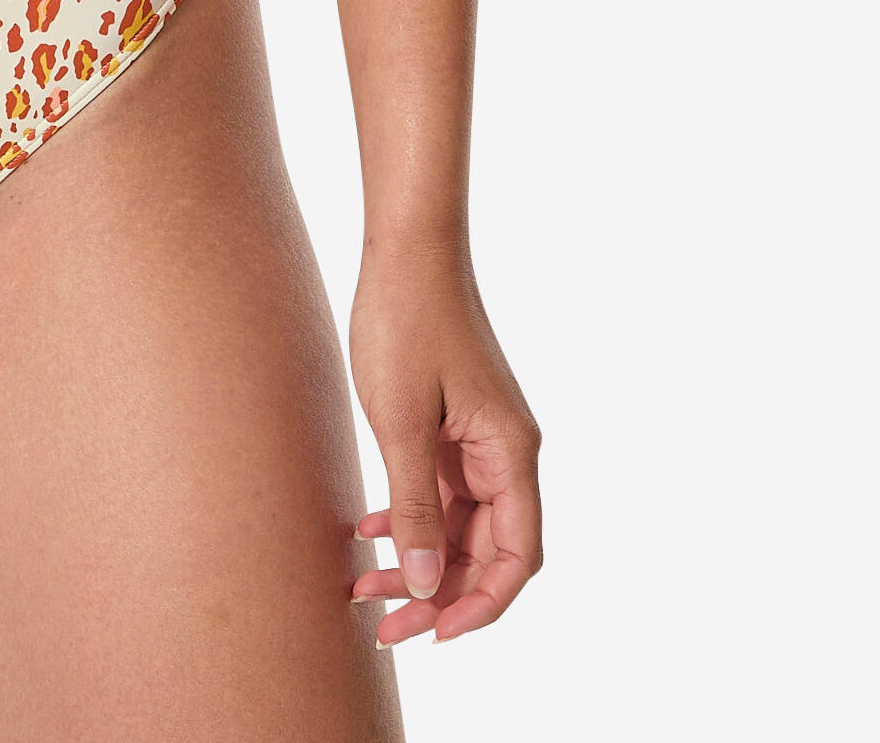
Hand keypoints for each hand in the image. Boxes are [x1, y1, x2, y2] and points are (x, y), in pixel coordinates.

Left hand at [344, 239, 542, 647]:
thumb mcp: (401, 421)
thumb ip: (415, 505)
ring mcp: (478, 439)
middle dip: (437, 592)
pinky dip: (408, 518)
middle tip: (382, 626)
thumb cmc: (405, 321)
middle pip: (486, 550)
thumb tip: (425, 584)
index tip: (434, 634)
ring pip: (459, 526)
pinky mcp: (452, 425)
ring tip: (363, 588)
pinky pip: (439, 492)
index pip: (517, 556)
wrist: (405, 246)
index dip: (482, 604)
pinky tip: (367, 531)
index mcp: (510, 452)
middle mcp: (504, 451)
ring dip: (417, 559)